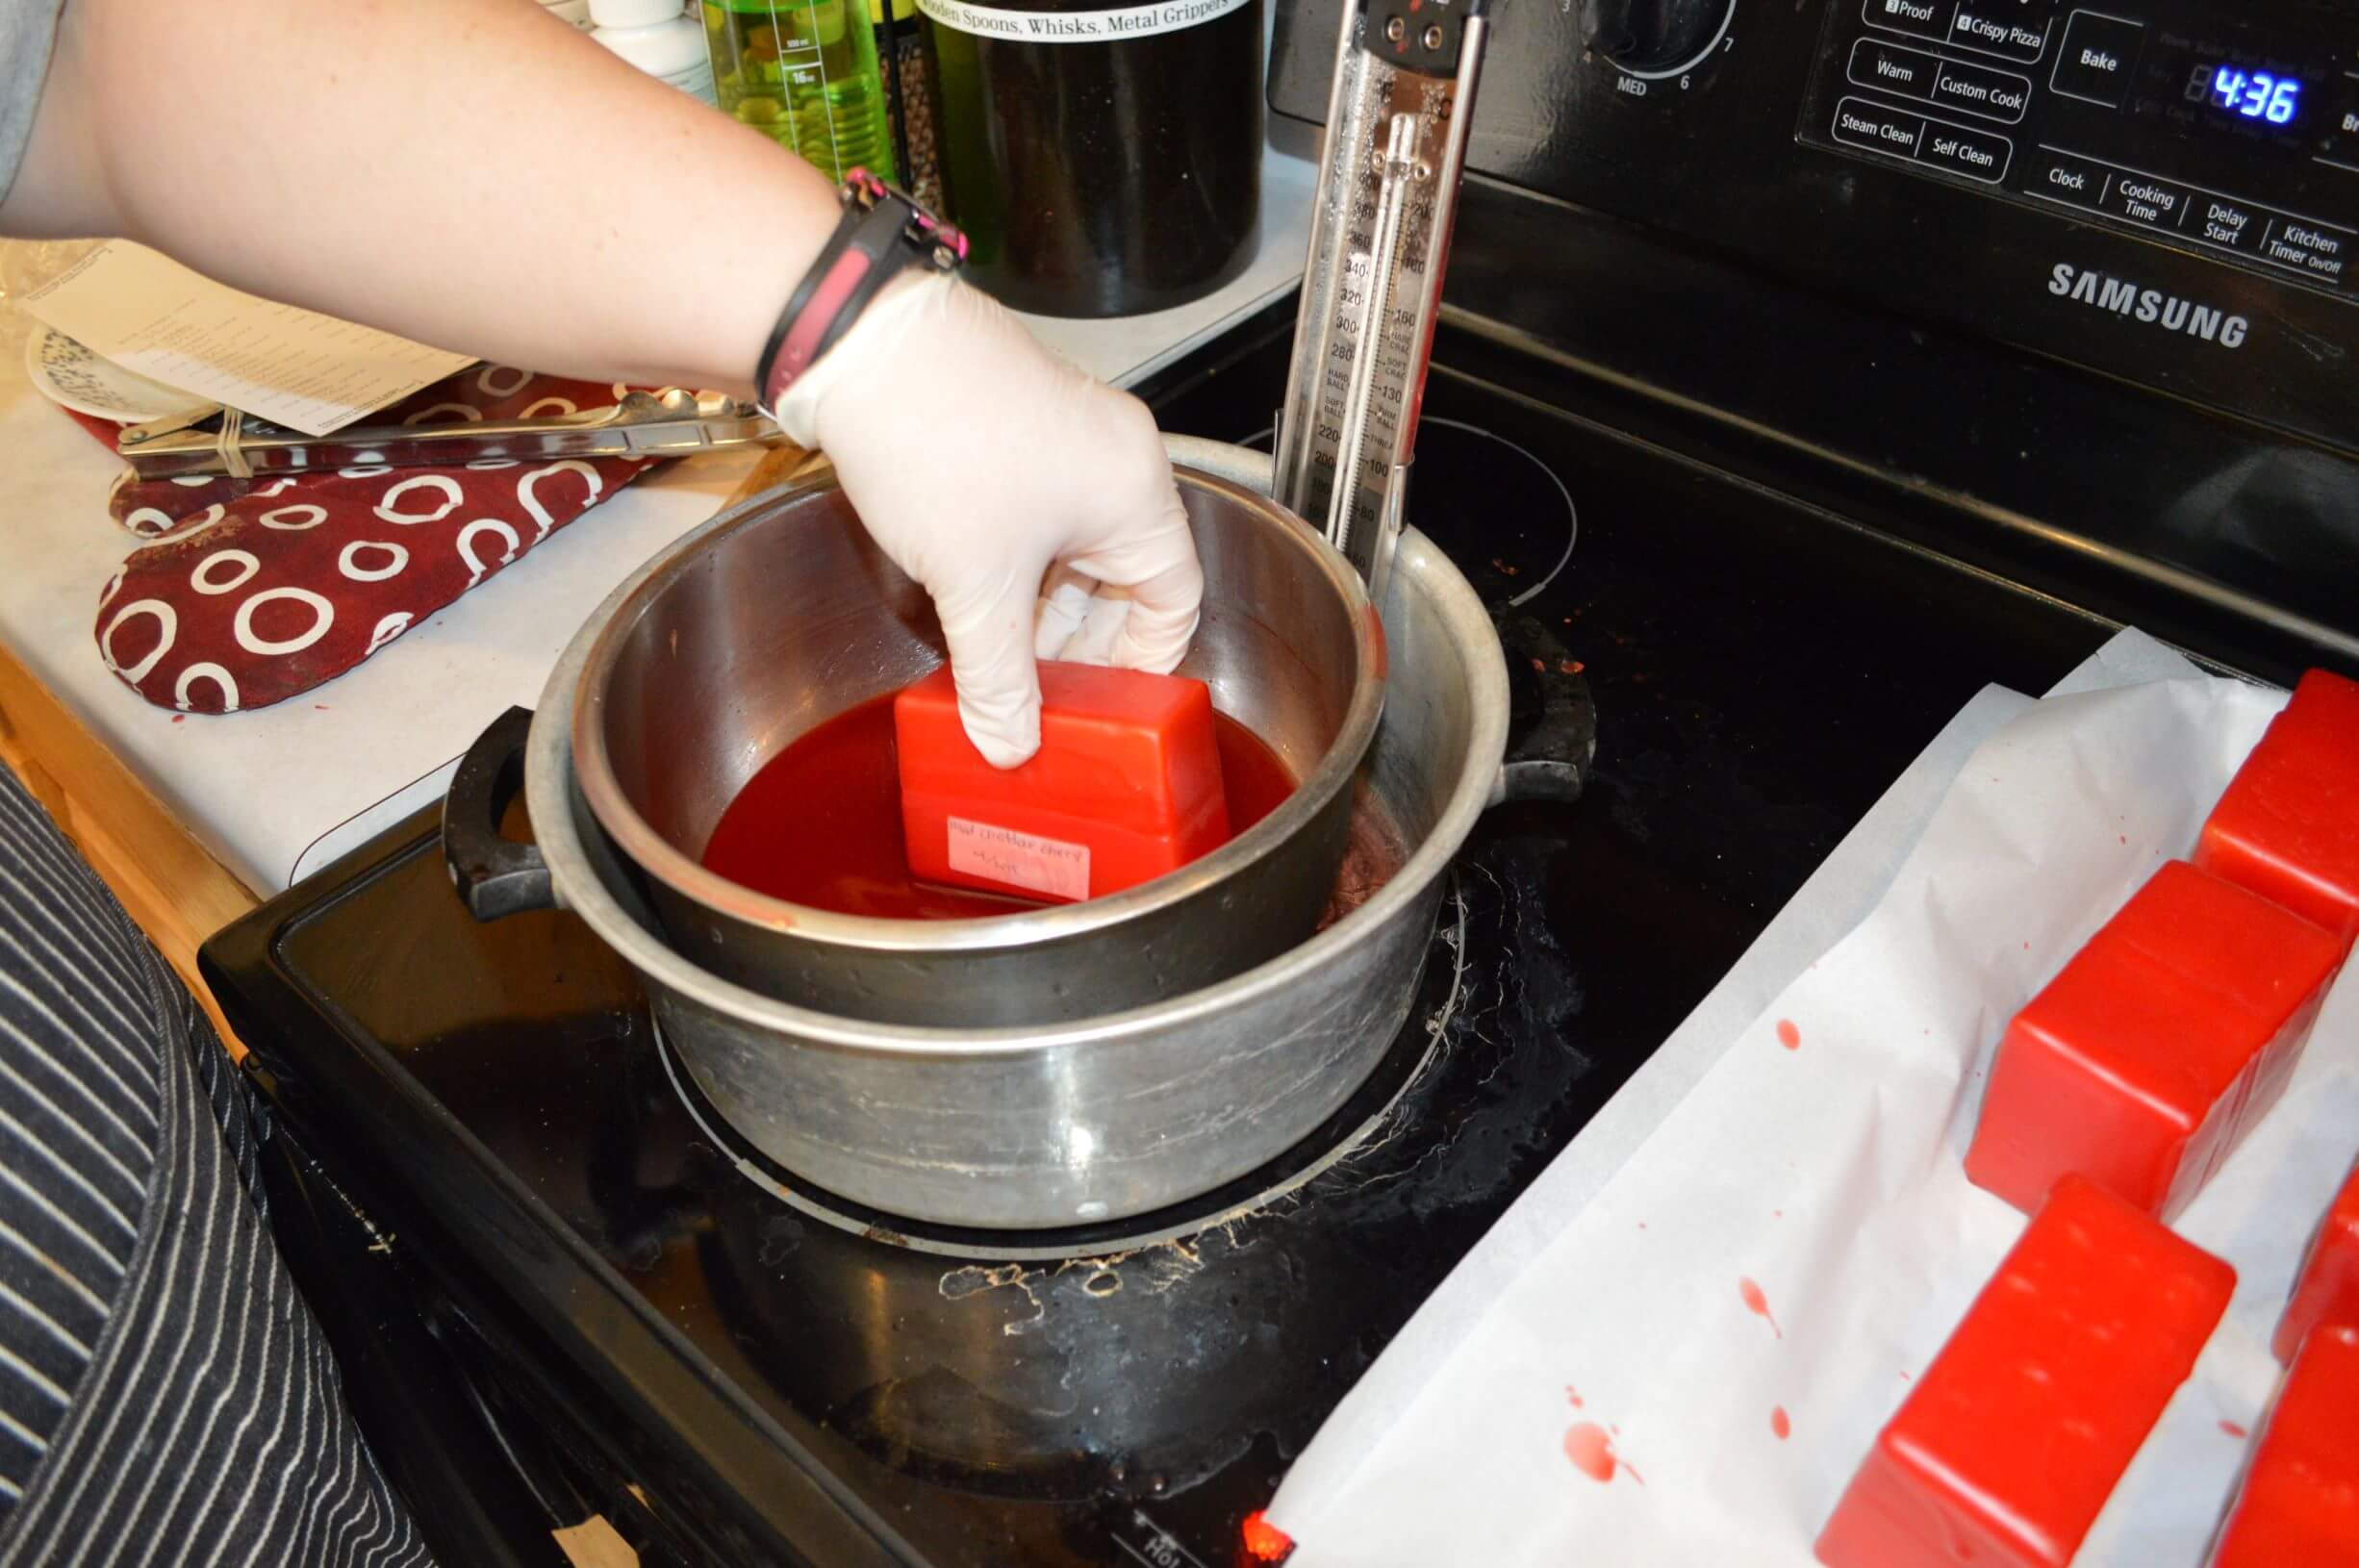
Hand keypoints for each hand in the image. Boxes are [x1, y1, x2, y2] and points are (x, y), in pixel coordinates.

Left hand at [772, 273, 1201, 767]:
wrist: (858, 345)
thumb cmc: (936, 438)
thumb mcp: (974, 584)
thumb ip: (998, 677)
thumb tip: (1010, 741)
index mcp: (1134, 492)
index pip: (1175, 599)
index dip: (1142, 662)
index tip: (1109, 706)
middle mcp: (1113, 458)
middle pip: (1123, 578)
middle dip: (1080, 642)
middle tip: (1041, 695)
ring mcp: (1064, 437)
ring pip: (1071, 549)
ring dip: (1039, 608)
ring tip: (996, 657)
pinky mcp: (1015, 428)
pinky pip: (1035, 516)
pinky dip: (1012, 566)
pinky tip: (970, 602)